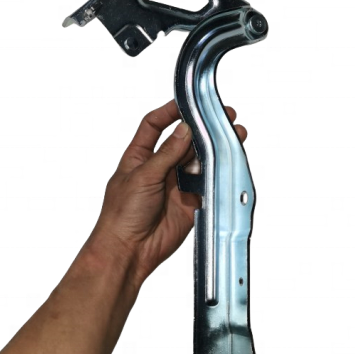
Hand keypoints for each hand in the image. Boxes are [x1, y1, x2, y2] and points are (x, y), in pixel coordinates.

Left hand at [84, 99, 246, 287]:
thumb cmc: (122, 215)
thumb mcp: (142, 176)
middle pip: (184, 140)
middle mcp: (159, 168)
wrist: (129, 251)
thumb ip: (167, 153)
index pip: (154, 125)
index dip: (170, 111)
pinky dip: (218, 173)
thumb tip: (184, 130)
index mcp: (139, 156)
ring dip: (214, 148)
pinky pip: (208, 183)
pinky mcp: (190, 201)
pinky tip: (229, 161)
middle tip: (222, 117)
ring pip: (199, 160)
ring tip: (233, 135)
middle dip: (202, 128)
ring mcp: (176, 184)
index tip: (188, 102)